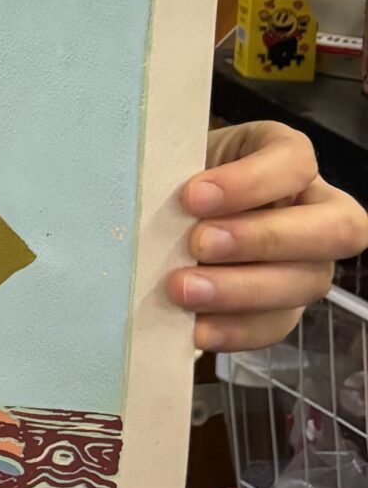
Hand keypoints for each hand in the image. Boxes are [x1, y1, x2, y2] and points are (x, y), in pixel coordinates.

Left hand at [168, 121, 367, 351]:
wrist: (168, 214)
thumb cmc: (181, 175)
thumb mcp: (183, 158)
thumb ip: (181, 171)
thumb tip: (155, 198)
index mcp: (288, 158)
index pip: (296, 162)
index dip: (251, 181)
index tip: (192, 195)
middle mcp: (316, 211)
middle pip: (332, 229)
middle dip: (263, 239)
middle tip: (198, 244)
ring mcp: (309, 264)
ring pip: (305, 283)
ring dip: (242, 290)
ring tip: (184, 290)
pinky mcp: (285, 308)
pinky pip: (276, 325)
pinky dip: (233, 329)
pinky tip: (195, 327)